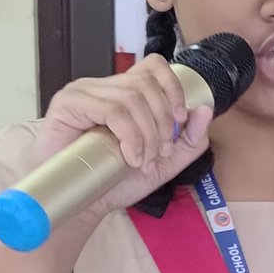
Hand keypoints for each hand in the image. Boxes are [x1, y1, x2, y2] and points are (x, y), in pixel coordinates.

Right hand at [32, 55, 212, 223]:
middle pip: (147, 85)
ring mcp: (83, 92)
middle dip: (163, 123)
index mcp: (122, 93)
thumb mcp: (164, 162)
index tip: (180, 120)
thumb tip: (205, 109)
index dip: (173, 87)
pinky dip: (129, 136)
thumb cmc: (114, 183)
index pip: (153, 66)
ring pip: (132, 98)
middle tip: (159, 154)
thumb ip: (189, 139)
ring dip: (147, 135)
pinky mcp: (68, 104)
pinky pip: (111, 110)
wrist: (82, 206)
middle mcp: (102, 87)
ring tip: (142, 161)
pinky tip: (128, 157)